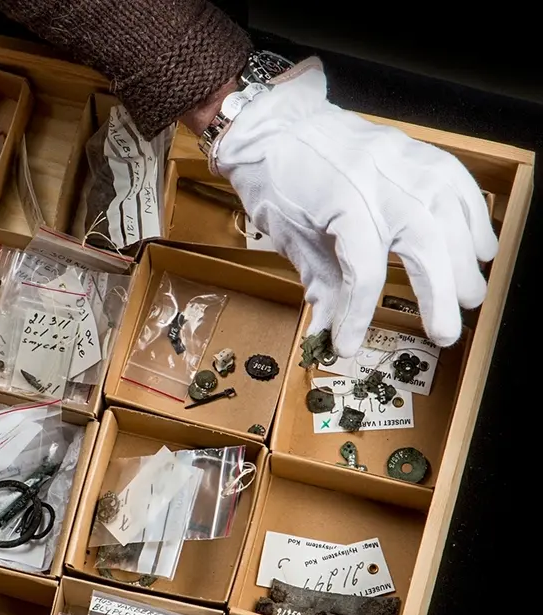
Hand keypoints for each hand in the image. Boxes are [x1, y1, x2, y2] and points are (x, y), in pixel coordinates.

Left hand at [212, 60, 498, 356]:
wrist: (279, 125)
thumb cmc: (280, 181)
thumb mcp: (290, 239)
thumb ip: (319, 285)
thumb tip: (329, 334)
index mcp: (343, 204)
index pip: (362, 273)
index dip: (358, 316)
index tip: (348, 347)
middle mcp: (382, 182)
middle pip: (427, 245)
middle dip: (441, 296)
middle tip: (444, 333)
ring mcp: (408, 165)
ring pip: (453, 219)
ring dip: (466, 264)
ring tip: (467, 298)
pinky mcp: (422, 155)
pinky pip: (464, 190)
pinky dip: (476, 222)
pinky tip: (479, 251)